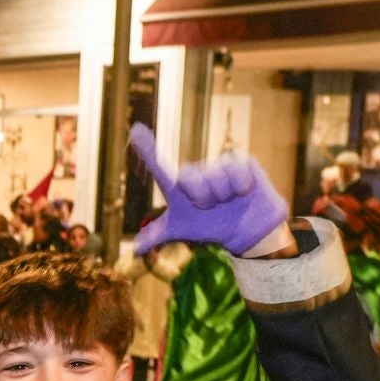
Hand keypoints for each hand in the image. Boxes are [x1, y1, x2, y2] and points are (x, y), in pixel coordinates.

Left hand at [130, 124, 288, 256]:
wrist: (244, 228)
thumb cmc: (210, 225)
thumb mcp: (182, 230)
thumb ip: (157, 235)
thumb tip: (135, 250)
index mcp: (179, 186)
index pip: (159, 166)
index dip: (147, 149)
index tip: (135, 130)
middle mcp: (195, 172)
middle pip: (191, 180)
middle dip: (202, 198)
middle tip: (210, 205)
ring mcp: (217, 165)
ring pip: (216, 178)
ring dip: (223, 195)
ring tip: (227, 199)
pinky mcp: (240, 161)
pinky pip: (237, 172)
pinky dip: (240, 187)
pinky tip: (243, 191)